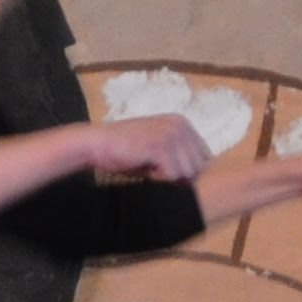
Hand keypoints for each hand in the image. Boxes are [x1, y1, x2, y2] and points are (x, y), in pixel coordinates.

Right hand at [78, 113, 207, 185]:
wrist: (96, 144)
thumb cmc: (125, 150)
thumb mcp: (159, 147)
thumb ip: (179, 154)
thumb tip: (199, 177)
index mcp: (182, 123)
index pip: (205, 157)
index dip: (185, 169)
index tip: (162, 164)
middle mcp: (180, 125)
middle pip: (198, 167)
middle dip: (179, 174)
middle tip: (154, 167)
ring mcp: (171, 134)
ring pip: (188, 173)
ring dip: (169, 177)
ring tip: (149, 167)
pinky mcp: (160, 146)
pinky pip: (173, 176)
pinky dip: (159, 179)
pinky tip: (144, 168)